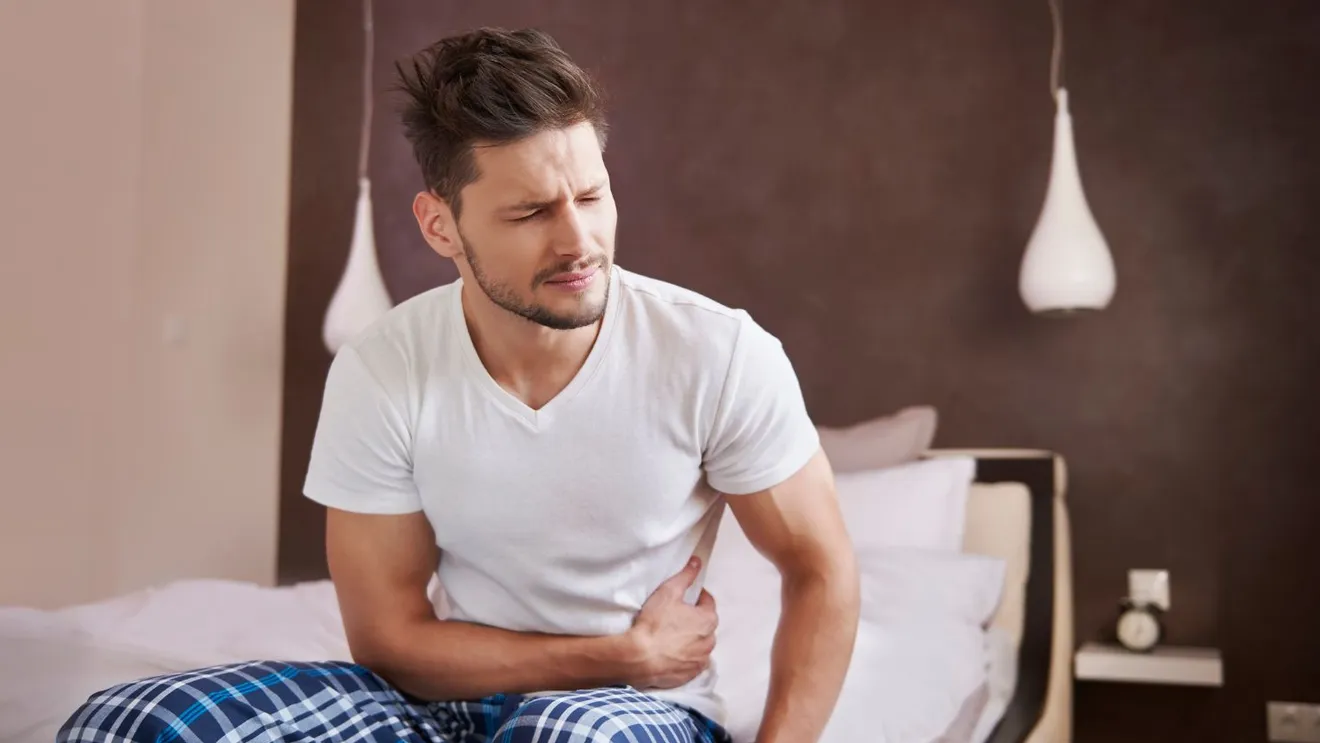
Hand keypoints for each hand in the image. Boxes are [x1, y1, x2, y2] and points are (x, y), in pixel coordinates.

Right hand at [625, 557, 718, 689]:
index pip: (708, 602)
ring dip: (691, 639)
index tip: (685, 597)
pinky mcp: (690, 675)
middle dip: (694, 619)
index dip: (697, 597)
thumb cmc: (654, 623)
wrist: (639, 658)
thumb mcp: (669, 591)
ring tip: (671, 636)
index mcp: (708, 619)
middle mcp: (710, 641)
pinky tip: (670, 652)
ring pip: (700, 645)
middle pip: (705, 625)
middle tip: (675, 616)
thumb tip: (697, 562)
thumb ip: (686, 575)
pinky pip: (692, 662)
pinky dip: (685, 656)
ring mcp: (701, 660)